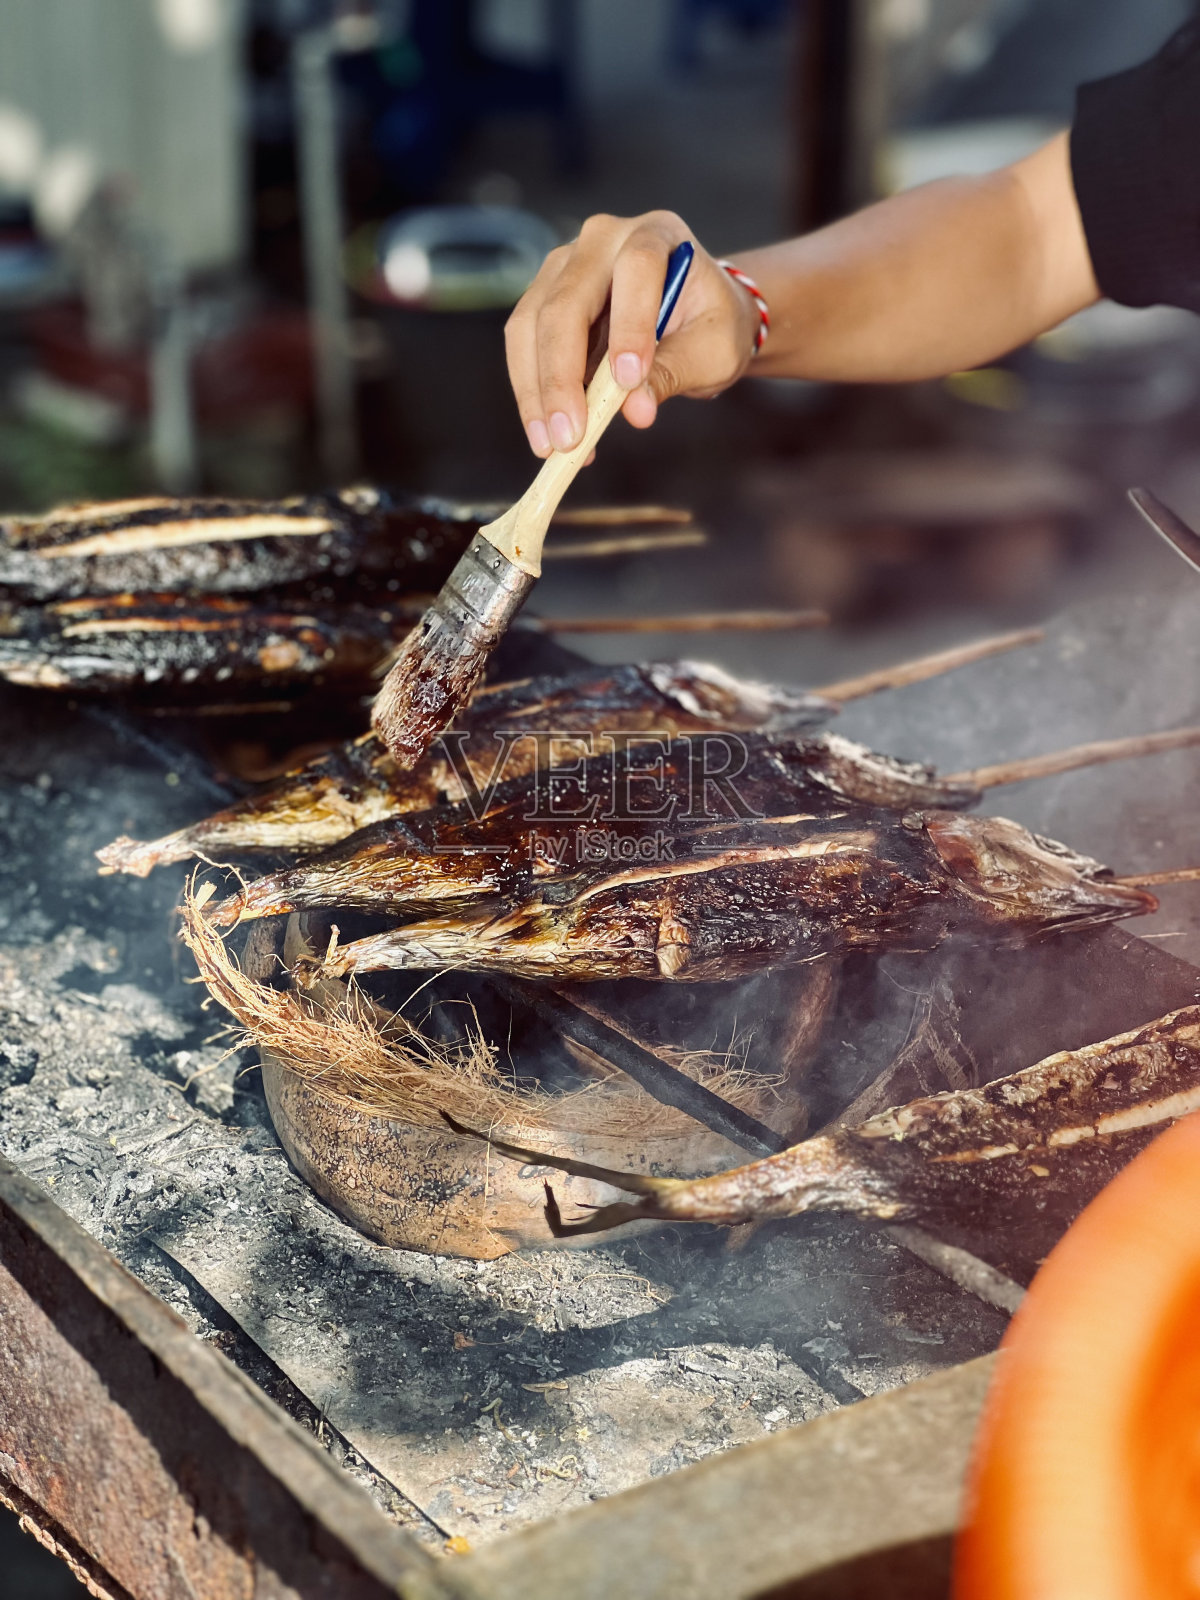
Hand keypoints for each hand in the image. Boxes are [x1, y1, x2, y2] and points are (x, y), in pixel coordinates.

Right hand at [505, 211, 760, 456]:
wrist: (694, 315)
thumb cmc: (711, 326)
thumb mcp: (714, 351)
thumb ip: (676, 372)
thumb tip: (635, 411)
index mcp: (657, 235)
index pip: (637, 269)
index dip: (630, 324)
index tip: (629, 383)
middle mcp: (603, 239)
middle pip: (566, 301)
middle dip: (562, 376)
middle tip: (569, 437)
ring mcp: (564, 266)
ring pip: (531, 325)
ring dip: (536, 391)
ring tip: (551, 445)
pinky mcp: (543, 298)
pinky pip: (525, 346)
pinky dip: (533, 393)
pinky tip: (548, 434)